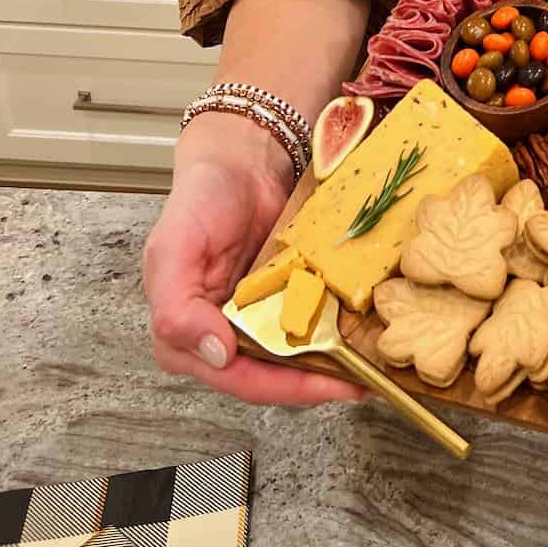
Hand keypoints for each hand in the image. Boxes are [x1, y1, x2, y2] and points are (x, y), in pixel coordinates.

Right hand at [143, 113, 362, 405]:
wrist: (240, 160)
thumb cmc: (199, 201)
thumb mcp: (173, 249)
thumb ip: (178, 307)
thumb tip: (217, 353)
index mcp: (186, 336)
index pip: (236, 377)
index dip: (280, 387)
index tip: (325, 384)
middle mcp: (223, 336)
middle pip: (273, 376)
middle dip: (316, 383)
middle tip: (362, 382)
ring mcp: (259, 318)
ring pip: (297, 356)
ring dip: (333, 365)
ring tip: (374, 368)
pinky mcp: (288, 298)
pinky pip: (313, 323)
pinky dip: (337, 332)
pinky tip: (366, 335)